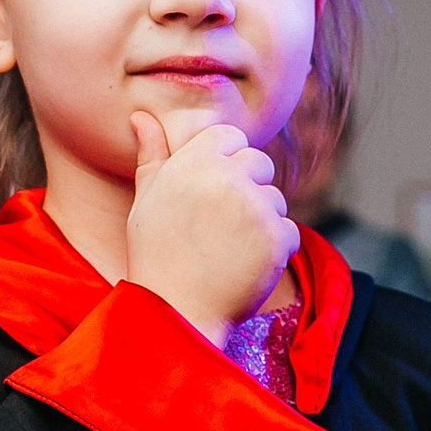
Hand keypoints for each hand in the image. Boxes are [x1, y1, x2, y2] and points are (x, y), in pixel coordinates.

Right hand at [125, 110, 299, 346]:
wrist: (175, 314)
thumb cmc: (156, 256)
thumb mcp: (146, 200)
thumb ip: (152, 154)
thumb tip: (141, 116)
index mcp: (191, 162)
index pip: (230, 136)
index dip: (225, 162)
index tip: (213, 192)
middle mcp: (224, 178)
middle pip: (259, 163)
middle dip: (248, 188)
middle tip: (222, 226)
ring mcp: (253, 207)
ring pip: (275, 199)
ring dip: (261, 221)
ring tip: (229, 249)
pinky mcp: (276, 237)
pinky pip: (289, 231)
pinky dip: (274, 250)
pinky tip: (245, 265)